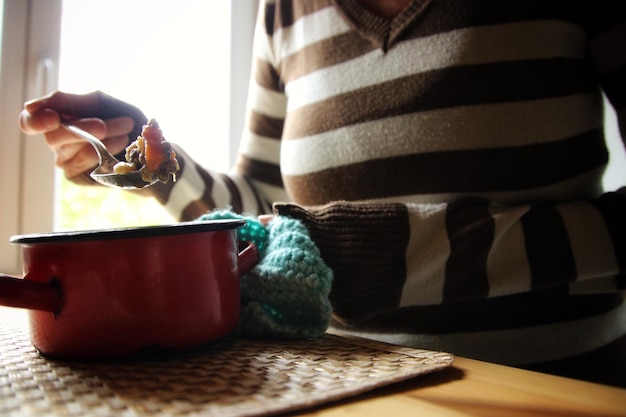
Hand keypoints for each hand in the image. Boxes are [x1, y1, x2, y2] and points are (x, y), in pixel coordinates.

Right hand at [18, 90, 137, 178]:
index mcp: (52, 116)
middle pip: (54, 137)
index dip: (36, 121)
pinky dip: (108, 150)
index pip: (28, 121)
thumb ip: (68, 101)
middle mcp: (54, 139)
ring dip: (104, 137)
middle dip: (82, 129)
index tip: (53, 118)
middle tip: (103, 125)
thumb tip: (31, 107)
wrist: (143, 137)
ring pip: (76, 150)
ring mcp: (64, 158)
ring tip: (126, 126)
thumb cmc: (115, 113)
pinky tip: (122, 141)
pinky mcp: (78, 173)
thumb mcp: (96, 100)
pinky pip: (89, 163)